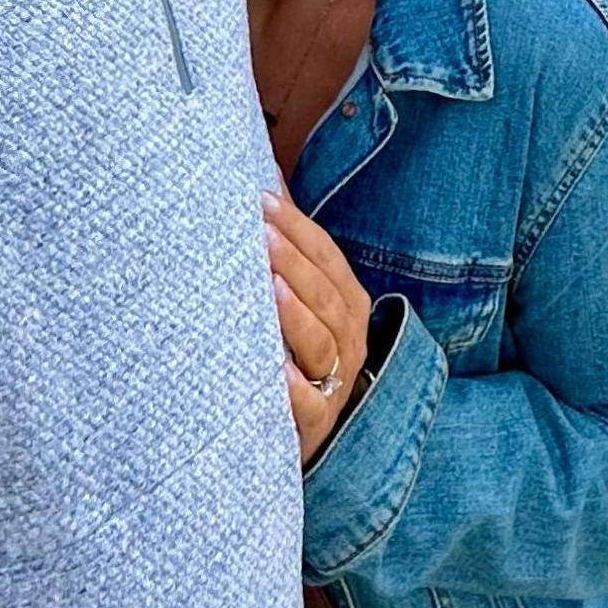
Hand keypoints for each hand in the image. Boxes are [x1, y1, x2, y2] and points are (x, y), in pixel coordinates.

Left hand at [266, 189, 373, 463]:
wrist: (300, 430)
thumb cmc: (294, 349)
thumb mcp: (298, 298)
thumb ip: (289, 244)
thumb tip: (269, 177)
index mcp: (347, 303)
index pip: (326, 257)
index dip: (297, 228)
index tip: (261, 200)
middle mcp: (349, 339)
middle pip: (325, 296)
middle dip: (293, 262)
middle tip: (258, 233)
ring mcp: (335, 383)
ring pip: (322, 344)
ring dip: (297, 315)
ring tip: (270, 289)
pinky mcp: (315, 424)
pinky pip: (310, 406)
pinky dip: (296, 389)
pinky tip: (278, 372)